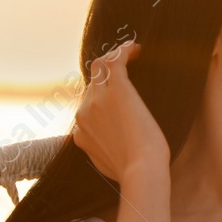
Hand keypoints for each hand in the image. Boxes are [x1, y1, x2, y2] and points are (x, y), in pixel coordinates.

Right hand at [71, 40, 170, 183]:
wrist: (142, 170)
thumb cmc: (134, 172)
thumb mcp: (108, 165)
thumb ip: (101, 151)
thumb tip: (109, 146)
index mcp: (80, 133)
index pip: (87, 107)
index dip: (102, 97)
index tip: (118, 96)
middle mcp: (83, 113)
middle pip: (92, 85)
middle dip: (107, 77)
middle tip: (127, 69)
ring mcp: (96, 100)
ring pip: (99, 68)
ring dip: (114, 58)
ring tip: (131, 54)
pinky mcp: (116, 89)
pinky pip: (113, 61)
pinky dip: (123, 51)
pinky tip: (136, 48)